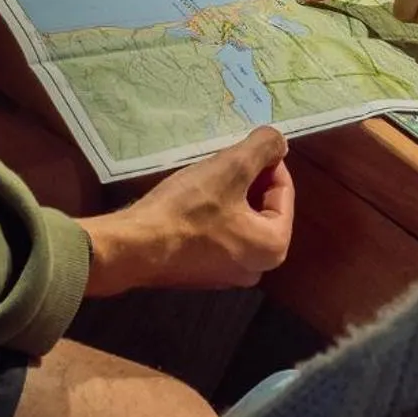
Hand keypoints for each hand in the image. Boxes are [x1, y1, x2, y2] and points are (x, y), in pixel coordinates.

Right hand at [79, 127, 293, 295]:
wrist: (133, 247)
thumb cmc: (187, 209)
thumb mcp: (230, 167)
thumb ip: (263, 148)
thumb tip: (279, 142)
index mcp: (273, 247)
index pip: (283, 191)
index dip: (268, 162)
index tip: (245, 146)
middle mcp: (257, 269)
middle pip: (263, 207)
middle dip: (249, 179)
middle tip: (225, 160)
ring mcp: (227, 275)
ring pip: (240, 219)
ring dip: (230, 194)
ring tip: (208, 175)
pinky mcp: (201, 273)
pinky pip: (220, 234)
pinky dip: (213, 214)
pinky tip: (192, 200)